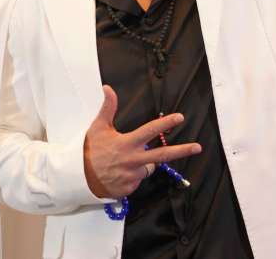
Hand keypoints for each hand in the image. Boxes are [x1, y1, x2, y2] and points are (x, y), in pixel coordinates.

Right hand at [83, 86, 200, 198]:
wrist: (78, 177)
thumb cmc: (89, 150)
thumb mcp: (98, 127)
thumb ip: (107, 108)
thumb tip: (108, 88)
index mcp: (127, 143)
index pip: (150, 131)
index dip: (166, 124)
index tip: (179, 118)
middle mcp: (132, 160)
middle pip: (163, 155)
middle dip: (182, 150)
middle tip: (198, 147)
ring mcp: (132, 176)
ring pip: (148, 167)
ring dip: (144, 163)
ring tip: (126, 161)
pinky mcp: (129, 188)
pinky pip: (138, 180)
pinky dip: (133, 175)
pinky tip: (120, 172)